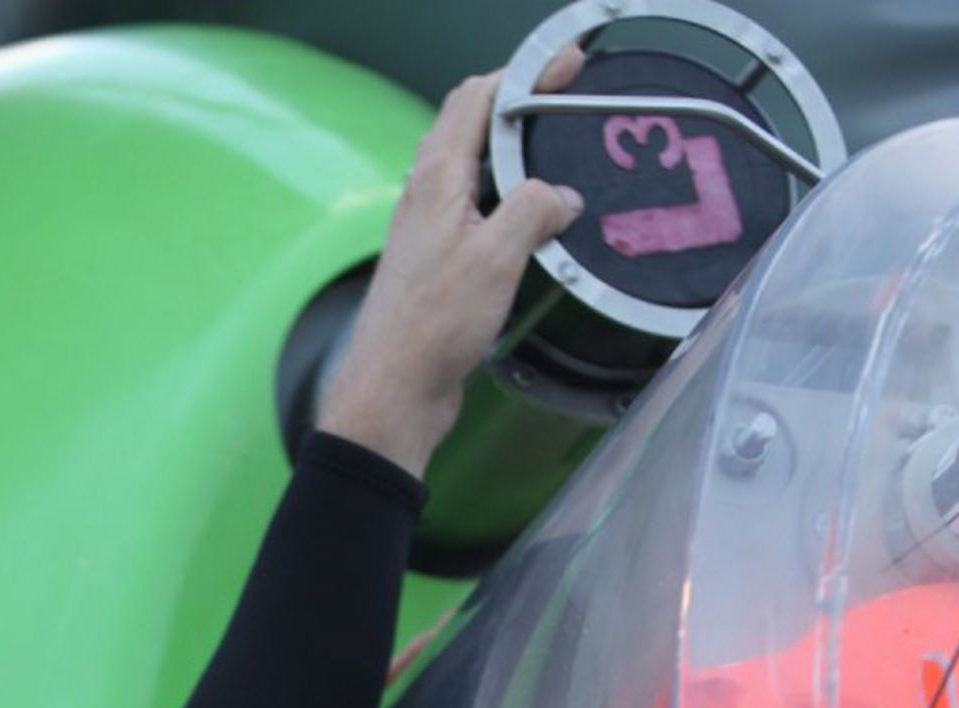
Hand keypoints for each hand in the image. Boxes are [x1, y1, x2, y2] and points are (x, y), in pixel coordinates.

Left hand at [316, 51, 586, 479]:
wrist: (394, 388)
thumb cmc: (432, 325)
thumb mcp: (497, 256)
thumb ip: (533, 209)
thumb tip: (561, 196)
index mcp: (437, 180)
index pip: (476, 99)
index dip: (522, 75)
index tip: (564, 68)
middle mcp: (425, 196)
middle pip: (469, 125)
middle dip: (516, 103)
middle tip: (562, 98)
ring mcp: (428, 228)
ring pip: (470, 168)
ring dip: (510, 151)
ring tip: (553, 151)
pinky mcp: (436, 262)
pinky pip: (474, 210)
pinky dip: (505, 197)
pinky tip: (530, 219)